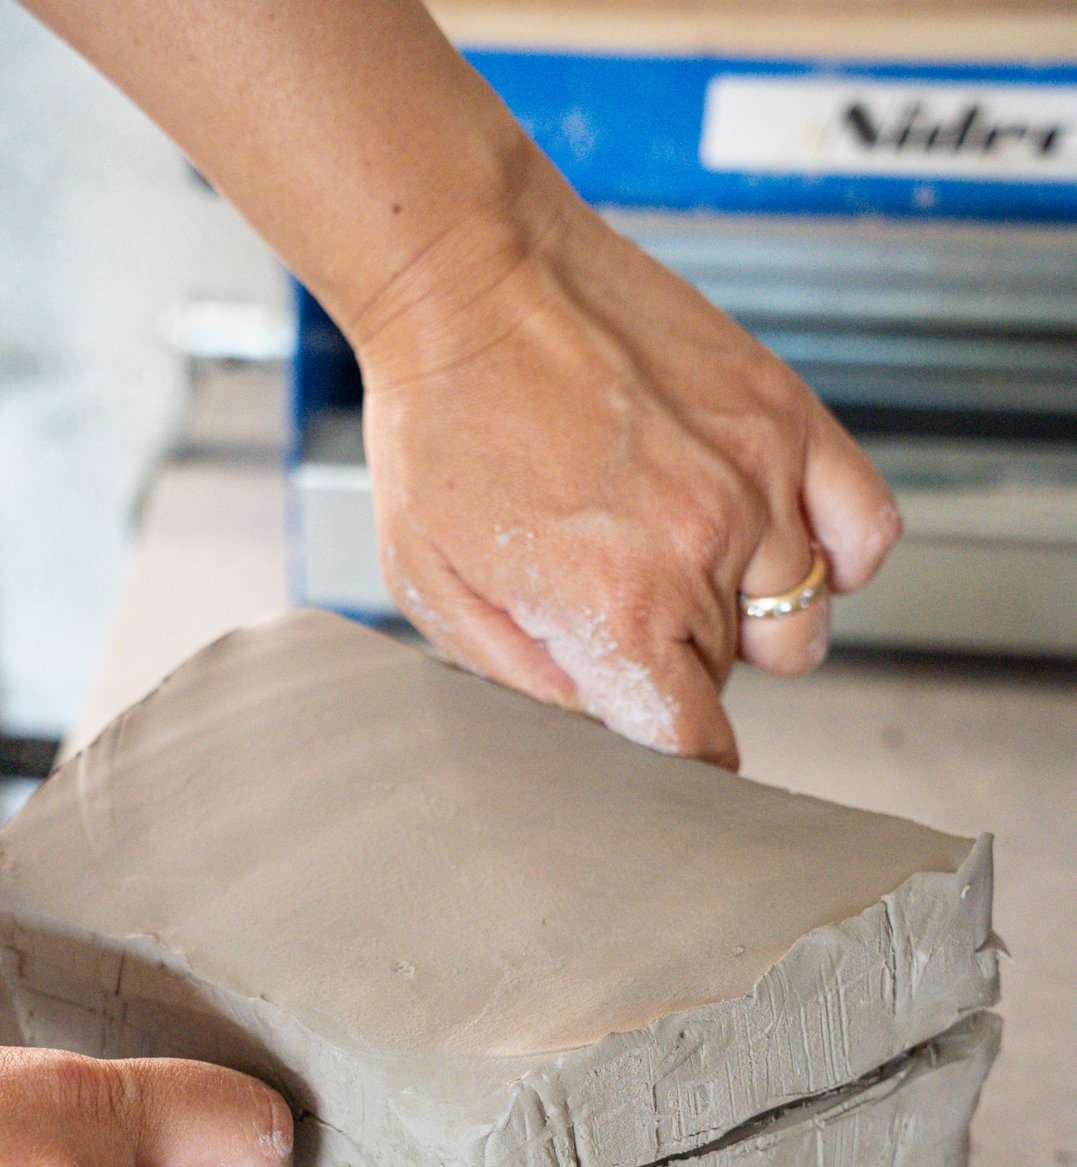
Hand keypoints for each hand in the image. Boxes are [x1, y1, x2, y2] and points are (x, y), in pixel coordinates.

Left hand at [356, 149, 901, 767]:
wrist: (470, 275)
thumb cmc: (439, 421)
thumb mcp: (436, 589)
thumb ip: (527, 678)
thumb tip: (601, 728)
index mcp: (613, 609)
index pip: (692, 740)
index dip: (678, 756)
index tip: (668, 747)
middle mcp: (698, 552)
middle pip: (732, 676)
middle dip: (682, 663)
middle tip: (624, 604)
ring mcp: (755, 482)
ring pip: (802, 619)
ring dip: (751, 614)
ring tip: (688, 564)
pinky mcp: (787, 416)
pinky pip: (867, 530)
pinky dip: (836, 553)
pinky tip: (775, 538)